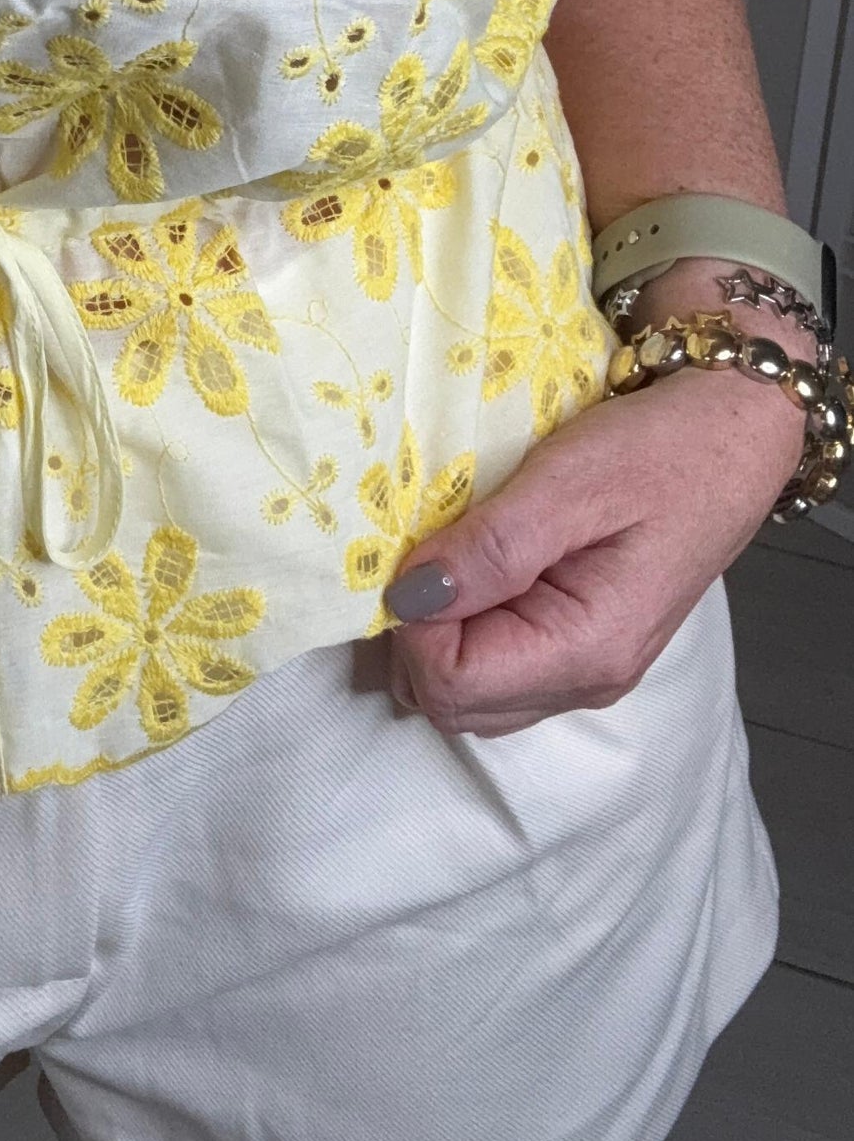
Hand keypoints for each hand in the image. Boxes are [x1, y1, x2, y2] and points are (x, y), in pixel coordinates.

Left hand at [382, 365, 803, 736]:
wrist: (733, 435)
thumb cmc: (662, 451)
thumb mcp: (568, 481)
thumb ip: (490, 547)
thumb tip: (408, 598)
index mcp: (588, 650)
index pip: (451, 683)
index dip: (411, 623)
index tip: (415, 554)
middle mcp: (588, 681)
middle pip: (453, 704)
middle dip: (414, 636)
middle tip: (422, 554)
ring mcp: (587, 670)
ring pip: (470, 696)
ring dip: (436, 635)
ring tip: (449, 557)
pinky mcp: (581, 647)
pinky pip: (498, 670)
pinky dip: (464, 630)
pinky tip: (474, 570)